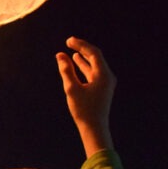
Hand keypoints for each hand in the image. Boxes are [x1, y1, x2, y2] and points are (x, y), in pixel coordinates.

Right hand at [56, 37, 114, 156]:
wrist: (94, 128)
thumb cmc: (83, 109)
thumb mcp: (72, 88)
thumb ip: (66, 70)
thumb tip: (60, 55)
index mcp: (103, 74)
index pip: (93, 53)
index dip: (81, 44)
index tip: (68, 41)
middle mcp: (107, 76)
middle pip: (95, 57)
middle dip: (82, 49)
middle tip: (69, 42)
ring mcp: (106, 83)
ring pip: (94, 65)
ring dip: (83, 58)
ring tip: (73, 52)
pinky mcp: (102, 88)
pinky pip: (93, 72)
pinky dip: (84, 67)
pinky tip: (77, 64)